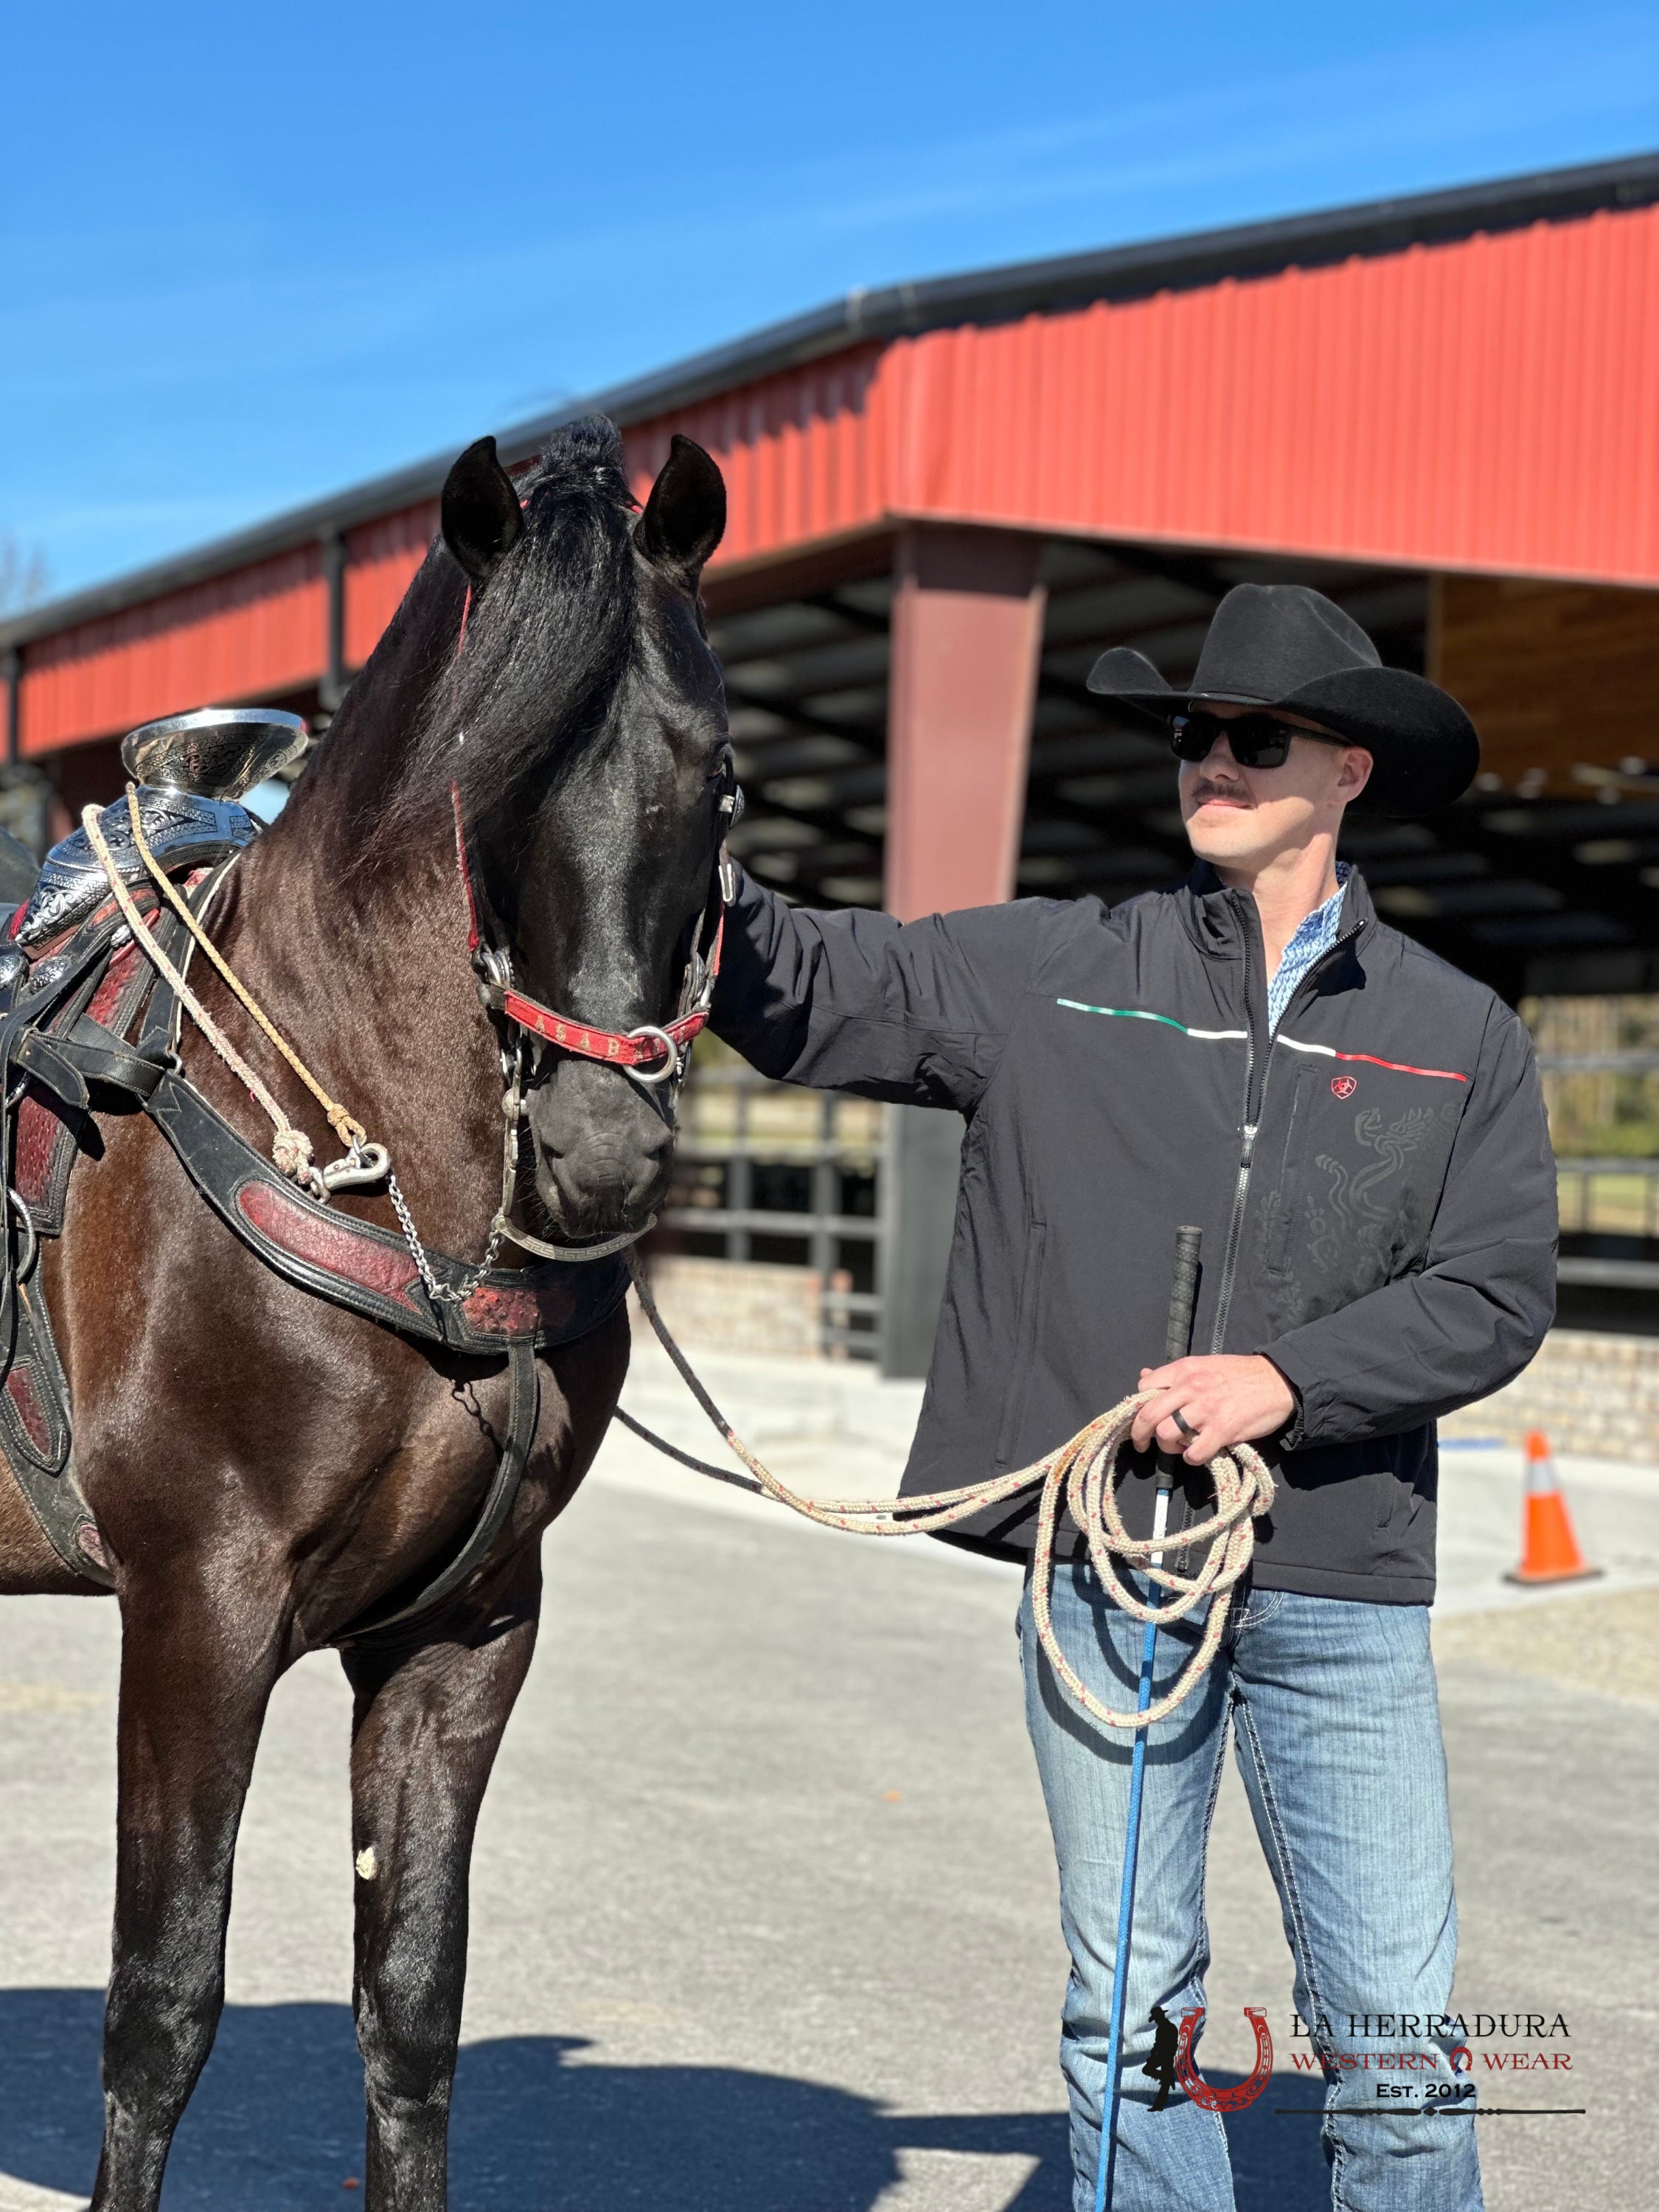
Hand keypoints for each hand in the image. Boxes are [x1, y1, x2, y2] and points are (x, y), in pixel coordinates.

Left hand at [1129, 1354, 1294, 1464]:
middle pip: (1148, 1415)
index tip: (1142, 1417)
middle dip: (1139, 1434)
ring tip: (1178, 1447)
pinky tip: (1197, 1453)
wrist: (1277, 1381)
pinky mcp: (1223, 1431)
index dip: (1139, 1405)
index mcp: (1184, 1369)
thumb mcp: (1203, 1364)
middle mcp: (1190, 1388)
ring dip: (1168, 1447)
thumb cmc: (1240, 1374)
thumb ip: (1174, 1374)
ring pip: (1166, 1435)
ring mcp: (1206, 1410)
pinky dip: (1191, 1458)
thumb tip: (1145, 1376)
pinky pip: (1194, 1453)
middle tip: (1141, 1444)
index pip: (1144, 1387)